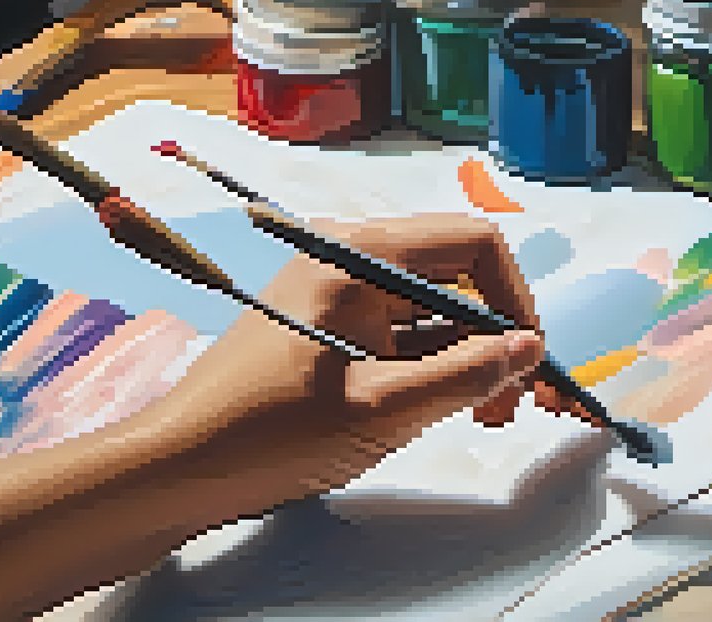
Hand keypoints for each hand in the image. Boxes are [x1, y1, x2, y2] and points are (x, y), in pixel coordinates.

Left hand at [158, 214, 587, 503]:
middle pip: (458, 274)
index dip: (516, 300)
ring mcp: (339, 289)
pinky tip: (448, 406)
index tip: (528, 361)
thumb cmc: (272, 432)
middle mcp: (352, 256)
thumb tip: (530, 347)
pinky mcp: (332, 324)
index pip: (475, 244)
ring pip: (435, 306)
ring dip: (471, 355)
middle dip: (498, 334)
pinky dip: (436, 363)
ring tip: (485, 415)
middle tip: (514, 403)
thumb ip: (466, 375)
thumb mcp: (383, 410)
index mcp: (360, 255)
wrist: (181, 466)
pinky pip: (404, 329)